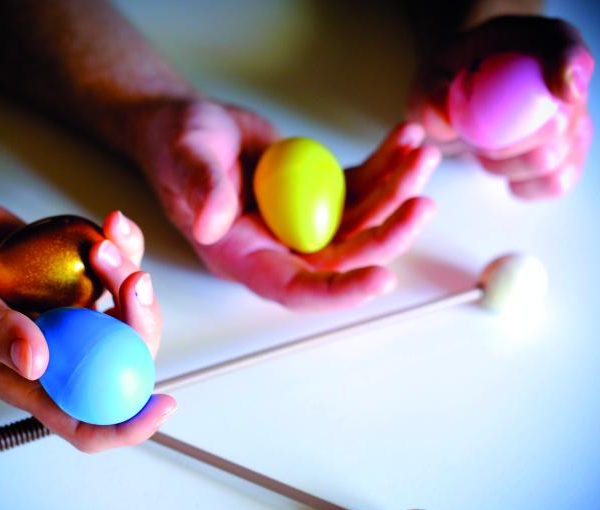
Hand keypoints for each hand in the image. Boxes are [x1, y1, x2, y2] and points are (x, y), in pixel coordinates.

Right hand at [0, 183, 174, 451]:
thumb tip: (37, 363)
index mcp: (27, 378)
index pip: (85, 421)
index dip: (128, 424)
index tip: (162, 404)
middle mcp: (58, 350)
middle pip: (124, 359)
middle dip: (141, 321)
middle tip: (133, 280)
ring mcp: (71, 313)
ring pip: (129, 311)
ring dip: (130, 273)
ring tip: (103, 241)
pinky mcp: (77, 276)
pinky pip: (119, 269)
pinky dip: (126, 245)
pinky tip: (110, 223)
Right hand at [135, 100, 439, 309]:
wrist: (193, 127)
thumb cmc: (178, 146)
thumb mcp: (185, 159)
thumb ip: (200, 189)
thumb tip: (210, 224)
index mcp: (246, 256)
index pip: (296, 288)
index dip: (338, 291)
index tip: (380, 279)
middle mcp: (280, 247)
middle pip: (343, 257)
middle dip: (387, 233)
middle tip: (420, 203)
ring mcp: (303, 222)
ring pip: (361, 222)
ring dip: (396, 192)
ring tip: (420, 155)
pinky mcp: (319, 194)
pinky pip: (360, 187)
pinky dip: (384, 165)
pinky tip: (402, 141)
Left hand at [409, 16, 593, 198]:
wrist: (462, 103)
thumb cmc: (451, 82)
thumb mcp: (430, 79)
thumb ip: (432, 95)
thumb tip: (444, 119)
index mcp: (544, 43)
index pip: (567, 51)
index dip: (568, 69)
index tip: (560, 91)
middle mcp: (570, 83)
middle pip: (560, 123)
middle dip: (506, 143)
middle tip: (472, 139)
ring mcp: (576, 124)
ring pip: (553, 161)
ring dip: (506, 166)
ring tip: (482, 149)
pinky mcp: (570, 159)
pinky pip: (554, 184)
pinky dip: (521, 184)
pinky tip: (500, 167)